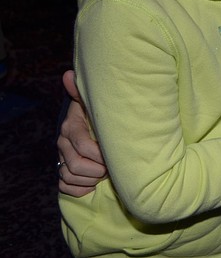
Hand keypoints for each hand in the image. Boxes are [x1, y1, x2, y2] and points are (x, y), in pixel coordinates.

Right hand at [57, 70, 107, 196]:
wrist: (95, 117)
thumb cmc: (102, 108)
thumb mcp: (95, 99)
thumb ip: (82, 90)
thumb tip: (68, 74)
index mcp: (71, 125)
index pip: (84, 147)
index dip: (101, 155)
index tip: (115, 154)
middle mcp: (62, 142)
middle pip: (76, 166)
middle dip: (98, 170)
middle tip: (113, 166)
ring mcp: (61, 156)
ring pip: (68, 177)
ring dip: (90, 180)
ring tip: (106, 173)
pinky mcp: (63, 168)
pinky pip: (64, 186)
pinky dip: (79, 190)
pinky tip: (92, 185)